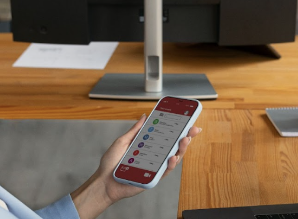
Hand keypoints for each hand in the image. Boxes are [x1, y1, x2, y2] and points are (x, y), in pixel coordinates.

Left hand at [71, 114, 201, 218]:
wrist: (104, 181)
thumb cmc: (111, 163)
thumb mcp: (123, 141)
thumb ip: (135, 130)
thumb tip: (144, 117)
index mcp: (148, 146)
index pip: (165, 136)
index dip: (176, 129)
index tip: (186, 121)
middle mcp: (154, 156)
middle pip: (173, 146)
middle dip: (185, 137)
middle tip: (193, 129)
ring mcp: (155, 167)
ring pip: (173, 158)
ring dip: (181, 149)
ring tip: (185, 139)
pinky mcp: (153, 178)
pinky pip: (165, 171)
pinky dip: (171, 164)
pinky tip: (173, 157)